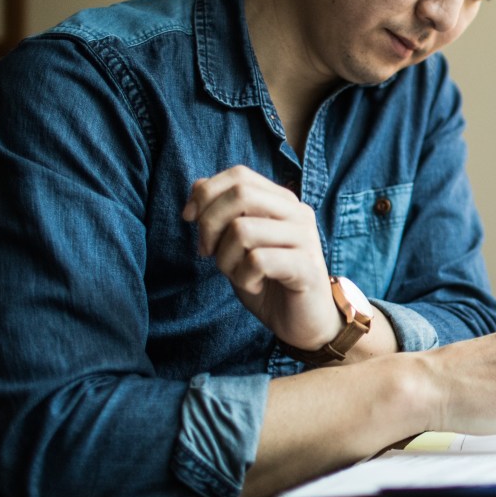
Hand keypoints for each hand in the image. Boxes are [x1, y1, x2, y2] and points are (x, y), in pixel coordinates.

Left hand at [182, 165, 341, 350]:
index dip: (206, 192)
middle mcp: (298, 213)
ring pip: (243, 229)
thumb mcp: (238, 244)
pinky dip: (244, 277)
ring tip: (236, 274)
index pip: (240, 175)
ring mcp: (306, 238)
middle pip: (241, 194)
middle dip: (209, 223)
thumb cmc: (269, 281)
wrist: (304, 321)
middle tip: (207, 252)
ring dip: (225, 258)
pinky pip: (258, 260)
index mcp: (283, 201)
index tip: (188, 218)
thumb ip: (224, 214)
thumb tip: (197, 186)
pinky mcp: (307, 267)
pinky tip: (254, 286)